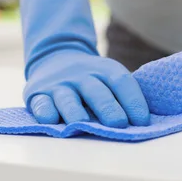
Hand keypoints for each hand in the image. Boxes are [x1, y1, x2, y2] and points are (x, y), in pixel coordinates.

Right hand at [24, 50, 150, 126]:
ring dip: (75, 111)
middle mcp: (82, 75)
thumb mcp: (107, 77)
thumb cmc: (91, 78)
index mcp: (105, 70)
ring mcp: (59, 84)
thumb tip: (143, 124)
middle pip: (96, 91)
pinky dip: (45, 111)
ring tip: (81, 123)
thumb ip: (121, 95)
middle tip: (118, 124)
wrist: (55, 56)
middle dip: (108, 108)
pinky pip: (41, 102)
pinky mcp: (38, 93)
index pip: (121, 82)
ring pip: (68, 98)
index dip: (133, 100)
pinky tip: (50, 120)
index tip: (142, 121)